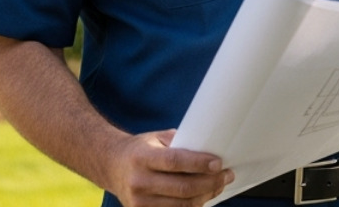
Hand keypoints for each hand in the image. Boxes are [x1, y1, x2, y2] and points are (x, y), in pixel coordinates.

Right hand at [104, 129, 232, 206]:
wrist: (111, 166)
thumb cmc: (139, 150)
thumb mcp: (156, 138)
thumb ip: (179, 143)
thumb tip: (209, 148)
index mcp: (142, 157)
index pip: (175, 162)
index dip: (199, 163)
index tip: (218, 163)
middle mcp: (139, 181)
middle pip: (182, 188)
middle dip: (210, 182)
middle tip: (226, 175)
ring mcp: (139, 202)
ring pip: (182, 204)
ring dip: (206, 195)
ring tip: (219, 185)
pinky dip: (193, 206)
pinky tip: (204, 196)